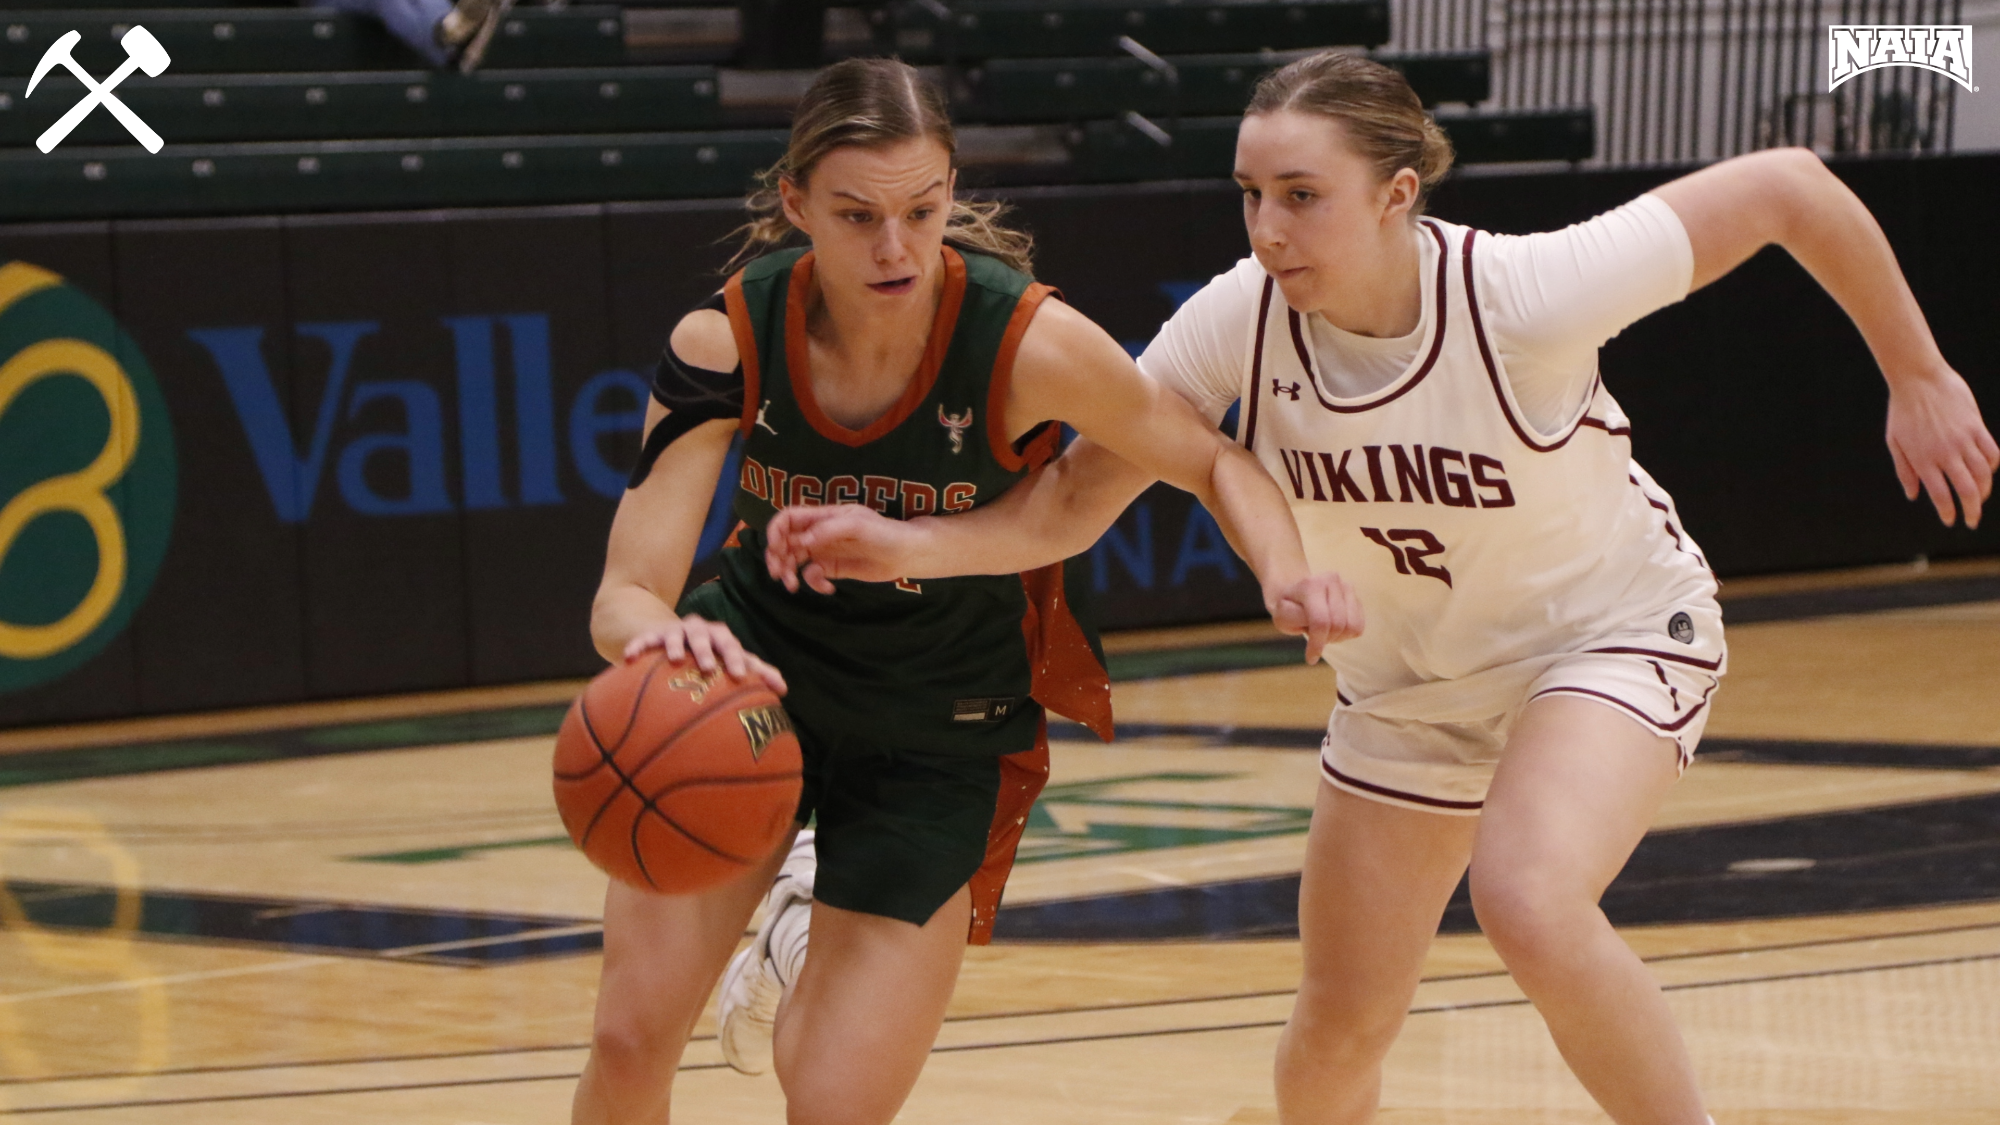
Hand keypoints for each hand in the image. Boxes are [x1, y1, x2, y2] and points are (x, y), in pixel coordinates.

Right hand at [622, 615, 786, 695]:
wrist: (675, 637)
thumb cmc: (711, 655)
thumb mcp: (730, 661)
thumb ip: (755, 673)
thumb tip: (783, 689)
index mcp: (719, 637)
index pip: (731, 645)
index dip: (737, 659)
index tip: (740, 678)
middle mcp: (698, 630)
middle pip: (704, 635)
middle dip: (706, 650)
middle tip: (709, 669)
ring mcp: (674, 631)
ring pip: (675, 633)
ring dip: (675, 644)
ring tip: (674, 659)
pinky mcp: (652, 635)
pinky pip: (643, 639)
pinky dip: (637, 645)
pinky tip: (628, 657)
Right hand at [763, 504, 920, 594]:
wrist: (908, 554)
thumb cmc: (885, 533)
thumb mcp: (857, 526)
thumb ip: (828, 530)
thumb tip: (800, 542)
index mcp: (823, 517)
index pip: (788, 518)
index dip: (775, 530)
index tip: (774, 548)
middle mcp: (819, 533)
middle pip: (785, 541)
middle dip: (777, 557)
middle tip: (779, 574)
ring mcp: (825, 551)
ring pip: (794, 559)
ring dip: (788, 572)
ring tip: (793, 586)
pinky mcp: (833, 569)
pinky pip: (813, 575)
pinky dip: (814, 583)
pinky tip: (828, 588)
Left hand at [1267, 571, 1363, 663]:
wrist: (1298, 595)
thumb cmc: (1288, 608)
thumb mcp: (1282, 616)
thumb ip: (1297, 620)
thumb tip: (1319, 628)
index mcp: (1310, 584)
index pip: (1320, 622)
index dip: (1317, 644)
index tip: (1311, 659)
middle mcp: (1332, 580)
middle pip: (1338, 625)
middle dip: (1326, 639)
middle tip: (1315, 639)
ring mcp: (1347, 587)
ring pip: (1352, 627)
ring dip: (1338, 637)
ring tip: (1324, 632)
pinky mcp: (1357, 597)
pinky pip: (1359, 626)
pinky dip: (1347, 634)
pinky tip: (1334, 628)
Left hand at [1886, 367, 1999, 526]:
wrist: (1918, 378)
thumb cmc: (1902, 411)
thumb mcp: (1895, 442)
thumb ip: (1905, 470)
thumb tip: (1914, 495)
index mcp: (1923, 459)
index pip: (1940, 495)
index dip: (1948, 511)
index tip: (1951, 520)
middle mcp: (1945, 453)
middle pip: (1968, 489)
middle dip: (1972, 509)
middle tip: (1972, 520)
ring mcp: (1963, 440)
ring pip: (1984, 474)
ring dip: (1985, 490)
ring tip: (1979, 498)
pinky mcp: (1976, 426)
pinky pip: (1992, 452)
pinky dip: (1993, 466)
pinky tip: (1988, 472)